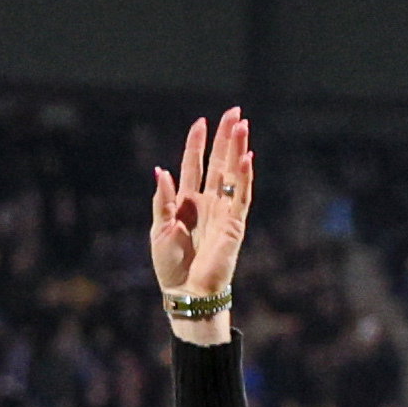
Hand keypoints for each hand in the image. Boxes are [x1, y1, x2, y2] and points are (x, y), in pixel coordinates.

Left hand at [150, 108, 253, 337]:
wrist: (186, 294)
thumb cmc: (170, 267)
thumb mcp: (159, 230)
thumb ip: (162, 201)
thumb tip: (161, 171)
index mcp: (187, 203)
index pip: (194, 166)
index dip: (197, 144)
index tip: (202, 121)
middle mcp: (208, 204)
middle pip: (219, 163)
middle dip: (226, 138)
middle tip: (235, 112)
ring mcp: (223, 213)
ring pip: (233, 175)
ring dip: (238, 150)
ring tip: (243, 126)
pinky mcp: (234, 226)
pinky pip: (242, 197)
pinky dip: (245, 178)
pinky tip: (248, 158)